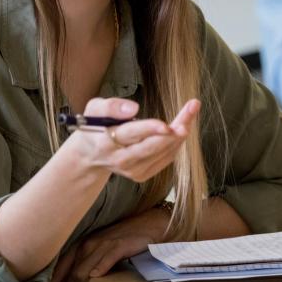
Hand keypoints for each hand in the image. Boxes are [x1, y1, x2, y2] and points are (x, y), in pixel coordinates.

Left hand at [35, 210, 167, 281]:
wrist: (149, 225)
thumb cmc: (123, 242)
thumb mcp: (101, 253)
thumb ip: (88, 267)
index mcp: (80, 247)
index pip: (58, 270)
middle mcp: (87, 244)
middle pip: (65, 272)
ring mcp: (102, 244)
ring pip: (82, 269)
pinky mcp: (119, 244)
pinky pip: (105, 258)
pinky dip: (99, 269)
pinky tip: (95, 280)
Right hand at [63, 97, 199, 181]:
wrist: (90, 155)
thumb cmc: (95, 126)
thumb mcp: (94, 109)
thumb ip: (111, 106)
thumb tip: (134, 108)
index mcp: (107, 142)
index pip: (131, 135)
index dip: (150, 129)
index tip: (167, 124)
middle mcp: (121, 160)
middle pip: (152, 146)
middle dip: (174, 129)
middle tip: (191, 110)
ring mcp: (132, 170)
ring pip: (163, 152)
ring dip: (180, 132)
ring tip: (191, 110)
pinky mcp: (142, 175)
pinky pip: (166, 158)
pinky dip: (177, 142)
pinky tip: (182, 126)